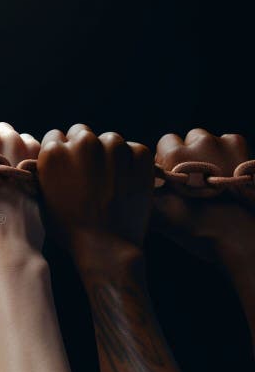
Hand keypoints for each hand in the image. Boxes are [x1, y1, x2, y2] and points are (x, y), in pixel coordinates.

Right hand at [37, 124, 152, 262]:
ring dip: (108, 154)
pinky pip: (133, 150)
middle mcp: (83, 143)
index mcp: (54, 152)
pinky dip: (131, 163)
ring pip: (109, 140)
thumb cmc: (70, 228)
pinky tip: (125, 183)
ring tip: (109, 181)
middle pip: (81, 133)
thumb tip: (47, 162)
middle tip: (89, 174)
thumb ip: (44, 173)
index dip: (61, 153)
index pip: (55, 137)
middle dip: (83, 149)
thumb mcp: (42, 199)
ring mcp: (114, 147)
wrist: (106, 247)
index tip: (68, 167)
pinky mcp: (139, 155)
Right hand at [153, 129, 254, 263]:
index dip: (166, 160)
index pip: (164, 143)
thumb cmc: (196, 224)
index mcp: (174, 155)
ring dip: (207, 151)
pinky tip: (227, 170)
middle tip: (193, 178)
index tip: (173, 177)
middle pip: (187, 139)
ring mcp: (222, 143)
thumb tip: (131, 191)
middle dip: (188, 153)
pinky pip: (228, 140)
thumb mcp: (158, 213)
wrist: (237, 232)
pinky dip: (226, 151)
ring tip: (211, 175)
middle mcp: (199, 142)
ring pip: (208, 138)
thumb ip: (142, 196)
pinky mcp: (240, 147)